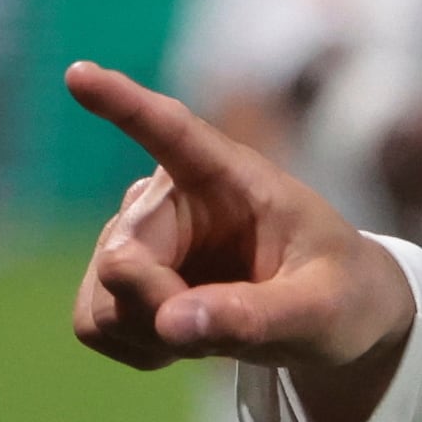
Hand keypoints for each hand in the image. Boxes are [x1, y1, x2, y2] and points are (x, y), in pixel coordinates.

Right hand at [64, 62, 416, 421]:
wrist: (330, 318)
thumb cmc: (340, 295)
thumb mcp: (321, 311)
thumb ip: (255, 315)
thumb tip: (171, 324)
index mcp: (230, 176)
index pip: (170, 131)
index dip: (123, 104)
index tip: (80, 74)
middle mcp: (170, 197)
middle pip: (121, 261)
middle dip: (161, 311)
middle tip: (223, 329)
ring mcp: (138, 236)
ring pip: (102, 303)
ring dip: (154, 336)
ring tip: (218, 328)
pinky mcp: (117, 280)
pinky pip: (95, 325)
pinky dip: (142, 348)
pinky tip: (189, 337)